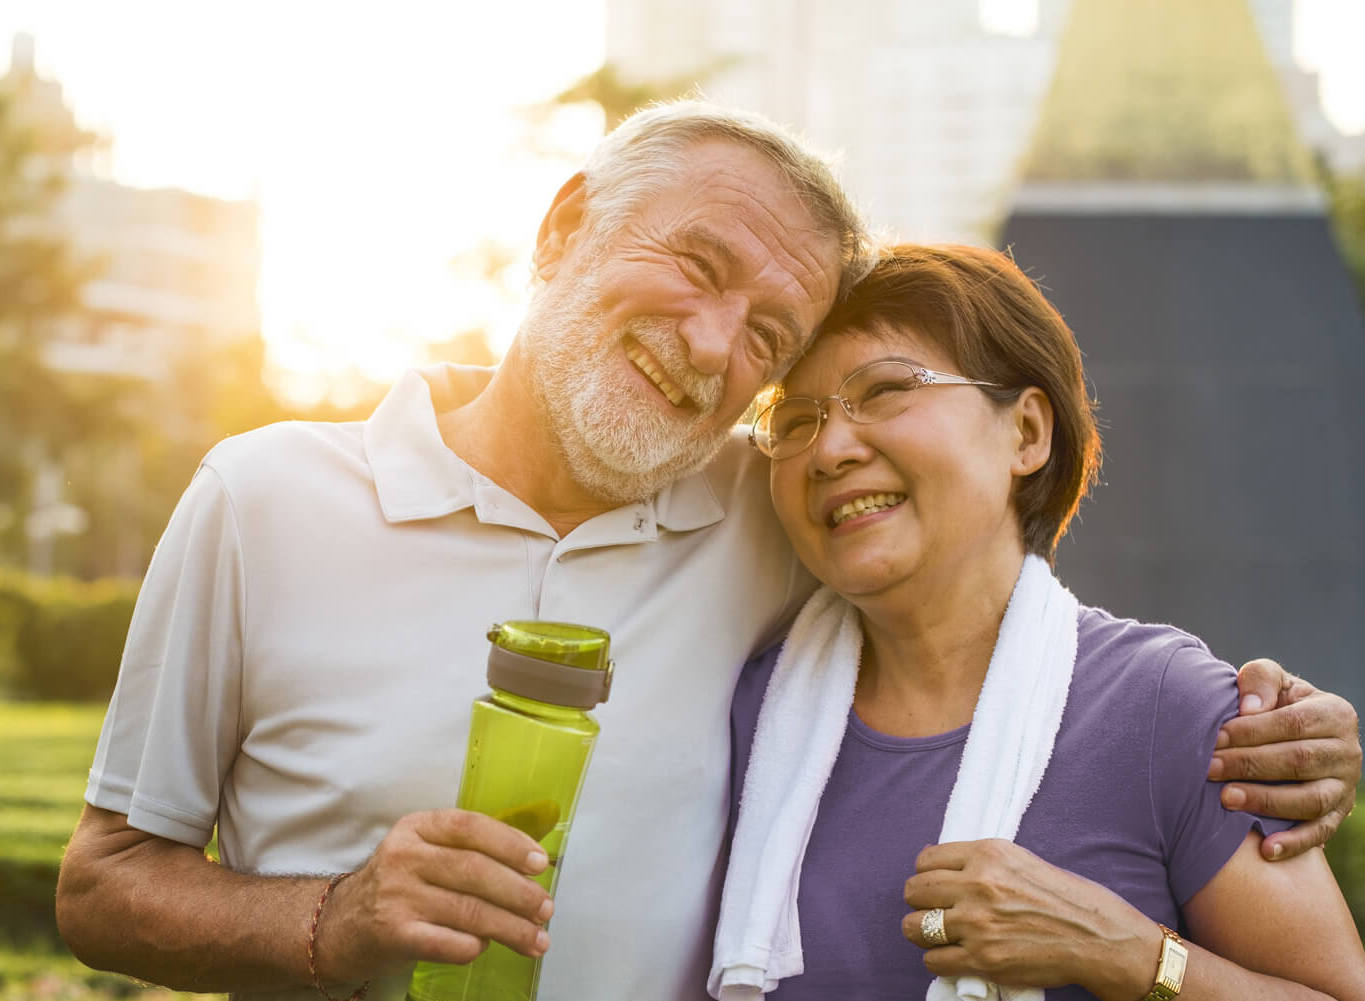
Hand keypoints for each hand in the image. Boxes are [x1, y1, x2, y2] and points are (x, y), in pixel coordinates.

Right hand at [313, 809, 553, 982]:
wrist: (340, 926)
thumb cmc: (399, 886)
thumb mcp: (423, 852)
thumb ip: (467, 850)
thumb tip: (532, 864)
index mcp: (416, 827)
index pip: (470, 827)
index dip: (510, 843)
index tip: (540, 863)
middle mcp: (404, 857)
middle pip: (475, 871)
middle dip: (519, 893)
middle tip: (546, 909)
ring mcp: (396, 896)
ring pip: (469, 910)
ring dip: (511, 927)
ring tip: (537, 939)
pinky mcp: (393, 934)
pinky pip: (449, 943)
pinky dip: (475, 947)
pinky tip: (487, 948)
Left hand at [901, 839, 1159, 1000]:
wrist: (1097, 937)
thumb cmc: (1064, 898)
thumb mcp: (1020, 860)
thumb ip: (980, 861)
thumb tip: (939, 865)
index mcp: (987, 855)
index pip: (926, 860)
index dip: (926, 874)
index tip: (934, 884)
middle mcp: (978, 885)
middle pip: (914, 891)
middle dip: (919, 902)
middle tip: (932, 910)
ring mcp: (978, 923)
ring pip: (914, 927)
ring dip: (921, 932)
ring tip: (937, 935)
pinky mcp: (983, 959)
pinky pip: (933, 960)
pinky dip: (938, 960)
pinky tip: (954, 956)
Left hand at [1208, 659, 1360, 860]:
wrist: (1292, 736)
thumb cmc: (1273, 704)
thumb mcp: (1271, 682)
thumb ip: (1261, 679)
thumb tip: (1249, 708)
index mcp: (1334, 713)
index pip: (1293, 723)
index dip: (1252, 731)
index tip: (1215, 737)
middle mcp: (1348, 751)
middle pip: (1298, 762)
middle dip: (1249, 765)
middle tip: (1209, 769)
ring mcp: (1345, 786)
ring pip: (1310, 799)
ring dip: (1266, 801)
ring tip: (1225, 799)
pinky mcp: (1338, 815)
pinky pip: (1320, 833)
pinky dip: (1295, 844)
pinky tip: (1266, 849)